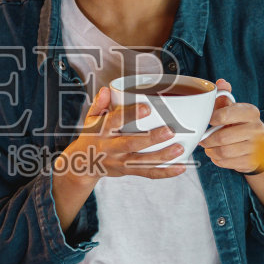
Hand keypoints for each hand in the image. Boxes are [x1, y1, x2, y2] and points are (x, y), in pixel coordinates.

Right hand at [62, 85, 187, 184]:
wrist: (83, 165)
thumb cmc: (92, 136)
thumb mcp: (90, 119)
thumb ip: (99, 104)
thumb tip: (106, 90)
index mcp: (102, 131)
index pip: (115, 121)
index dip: (130, 114)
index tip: (147, 108)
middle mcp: (111, 147)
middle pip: (132, 143)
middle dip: (152, 138)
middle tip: (170, 131)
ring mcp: (120, 161)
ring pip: (142, 161)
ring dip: (162, 156)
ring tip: (180, 149)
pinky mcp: (128, 171)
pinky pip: (148, 173)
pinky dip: (165, 172)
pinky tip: (180, 167)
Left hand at [201, 78, 263, 173]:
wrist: (256, 146)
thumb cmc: (239, 124)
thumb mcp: (232, 108)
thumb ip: (224, 96)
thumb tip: (221, 83)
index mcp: (250, 112)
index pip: (225, 115)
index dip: (212, 119)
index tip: (208, 121)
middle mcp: (256, 129)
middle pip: (222, 137)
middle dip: (208, 139)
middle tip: (203, 138)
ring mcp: (256, 147)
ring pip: (224, 152)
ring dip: (211, 150)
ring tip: (210, 146)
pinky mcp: (252, 161)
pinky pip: (227, 162)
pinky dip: (218, 160)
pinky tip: (218, 154)